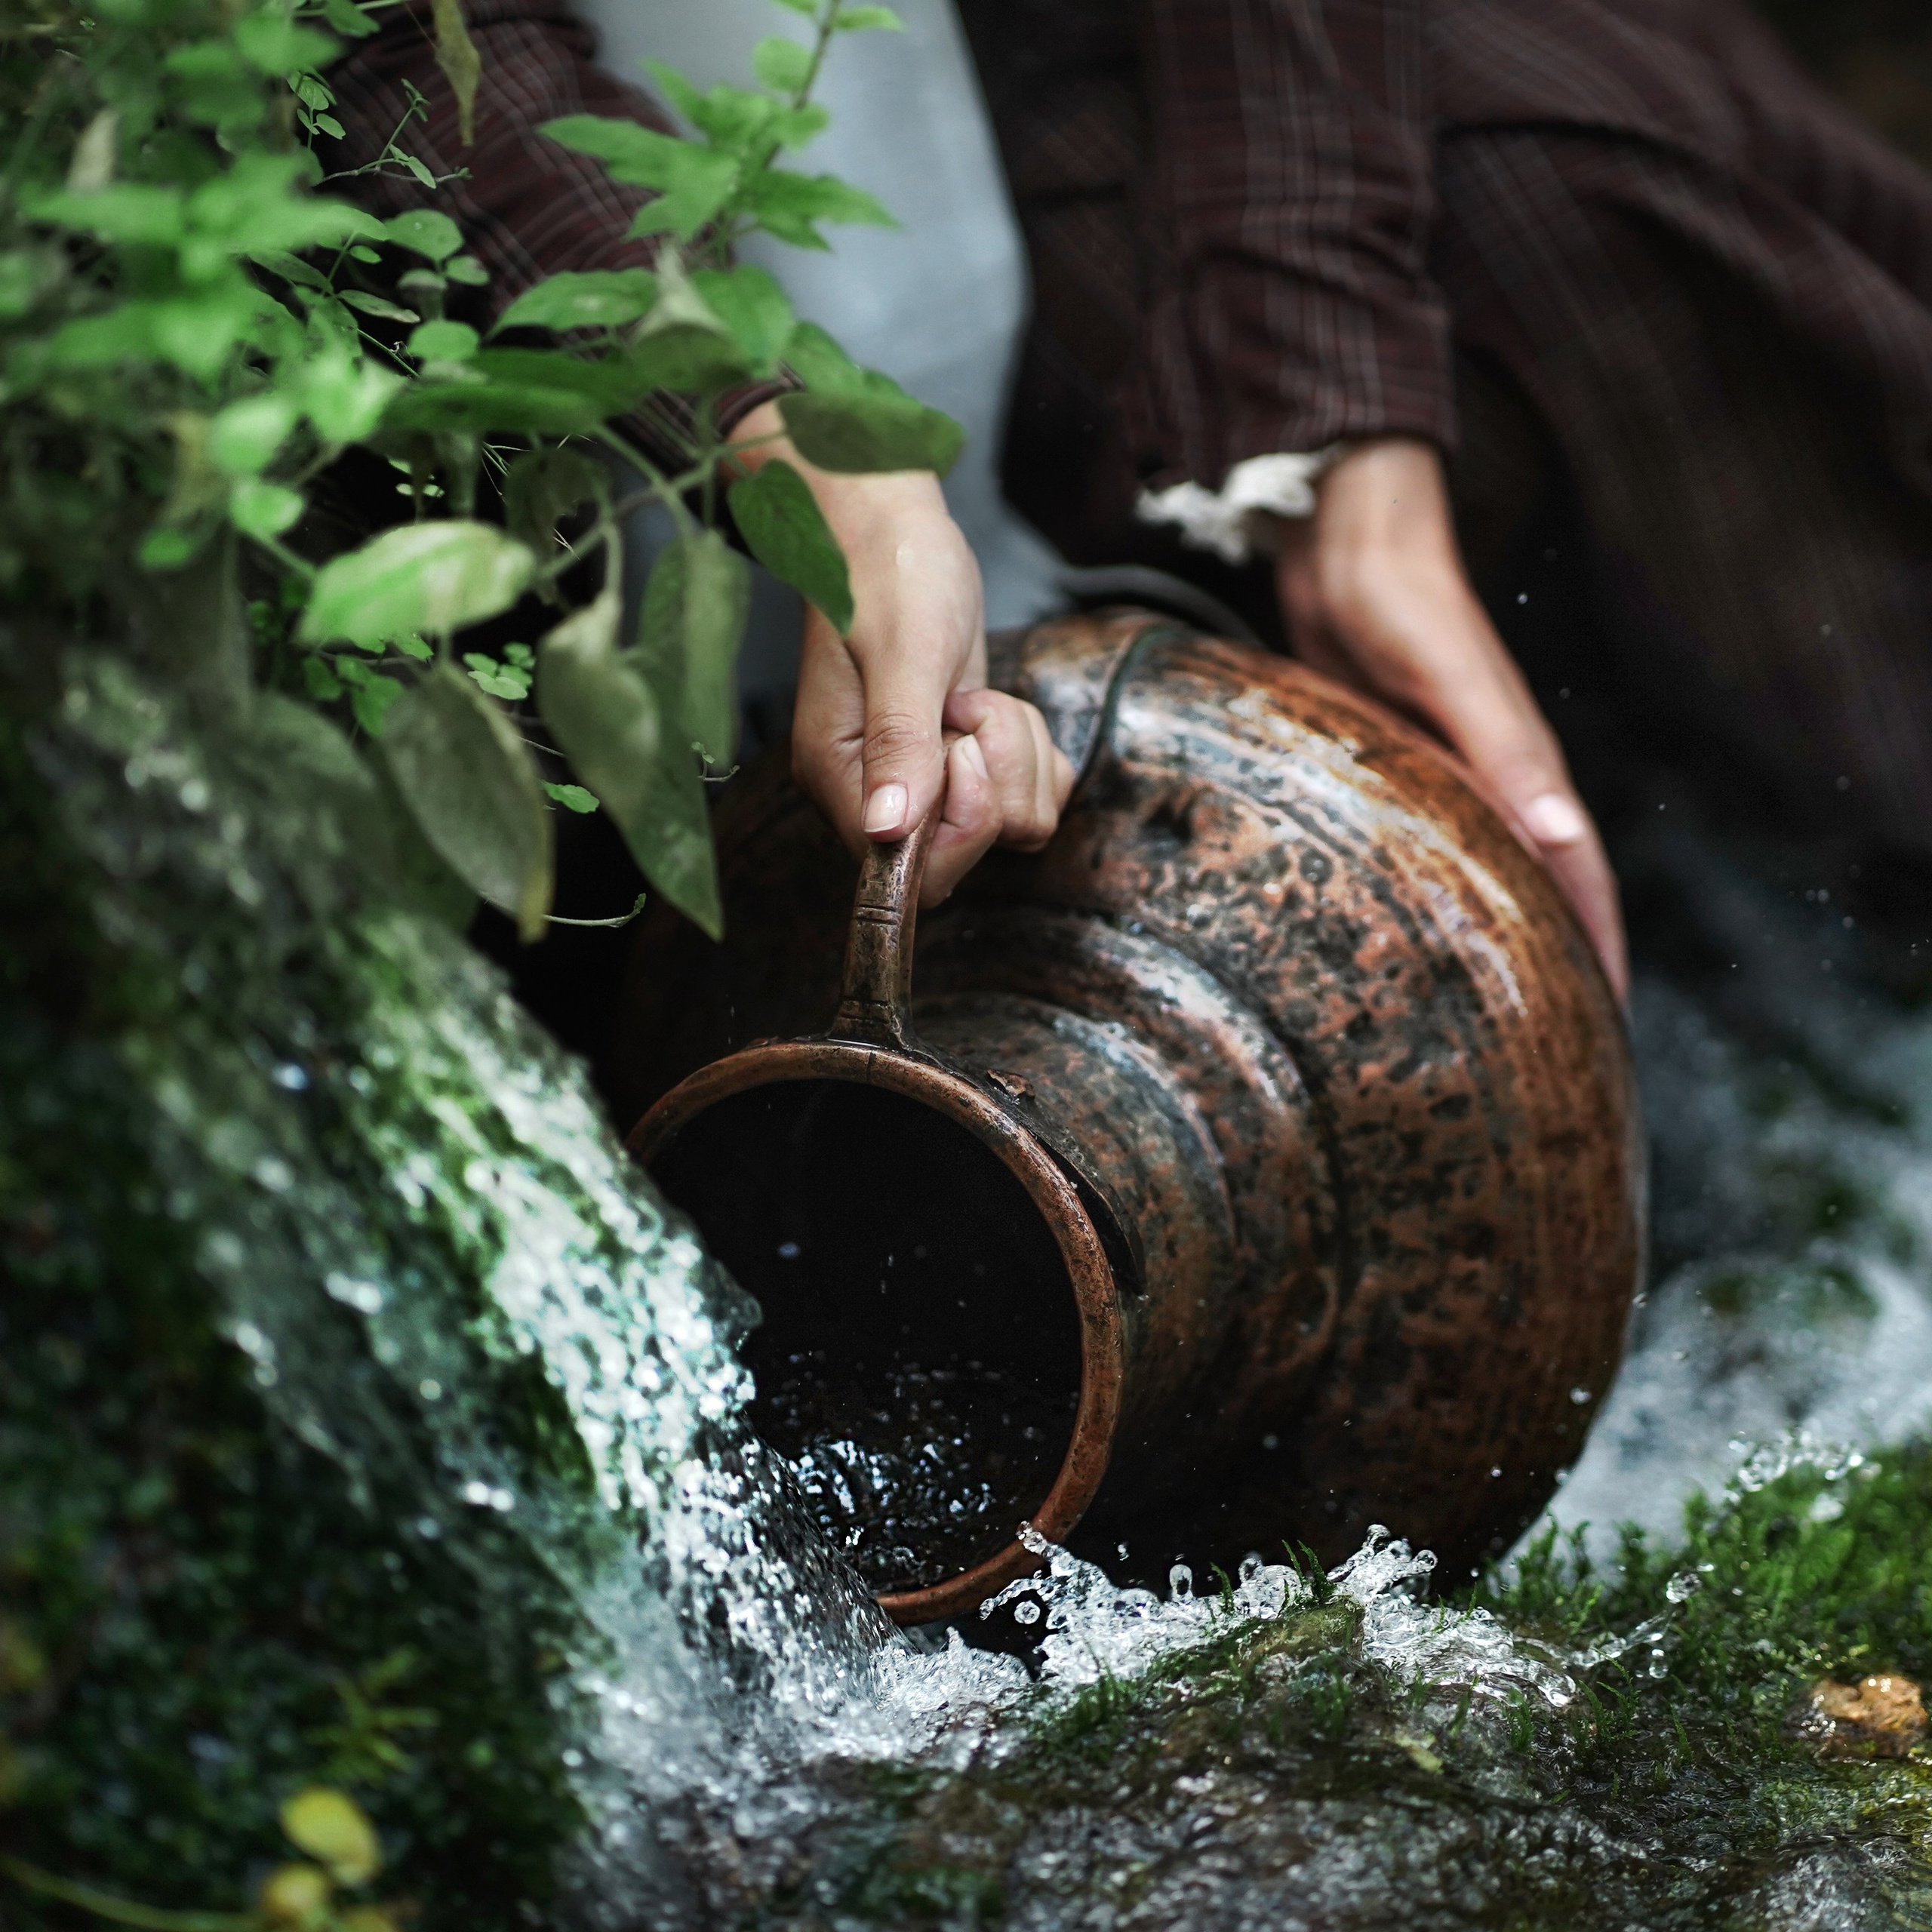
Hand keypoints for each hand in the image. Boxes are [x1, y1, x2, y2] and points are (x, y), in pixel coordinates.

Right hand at [731, 402, 1072, 904]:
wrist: (890, 523)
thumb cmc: (885, 569)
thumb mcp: (903, 650)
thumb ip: (900, 743)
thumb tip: (888, 832)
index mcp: (841, 777)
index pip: (909, 870)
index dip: (961, 822)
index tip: (960, 744)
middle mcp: (876, 793)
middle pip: (965, 856)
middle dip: (996, 780)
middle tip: (969, 707)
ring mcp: (920, 781)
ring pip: (1011, 825)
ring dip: (1018, 756)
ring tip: (976, 696)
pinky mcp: (962, 762)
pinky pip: (1029, 797)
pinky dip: (1034, 752)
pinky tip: (999, 705)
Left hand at [1275, 437, 1628, 999]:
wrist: (1349, 544)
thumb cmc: (1403, 601)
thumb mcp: (1453, 676)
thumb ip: (1506, 749)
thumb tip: (1565, 832)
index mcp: (1525, 774)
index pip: (1580, 879)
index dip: (1600, 953)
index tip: (1606, 1034)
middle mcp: (1496, 785)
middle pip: (1543, 891)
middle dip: (1557, 966)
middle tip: (1552, 1051)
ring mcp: (1446, 779)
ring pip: (1484, 877)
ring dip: (1497, 938)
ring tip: (1489, 1013)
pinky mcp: (1394, 768)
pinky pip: (1427, 850)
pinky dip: (1435, 898)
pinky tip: (1406, 933)